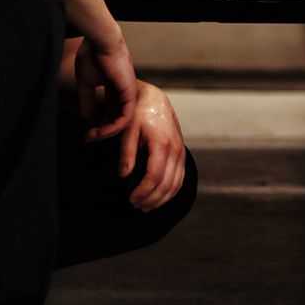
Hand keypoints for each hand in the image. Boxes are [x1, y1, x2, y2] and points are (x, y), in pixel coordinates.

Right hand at [75, 28, 137, 141]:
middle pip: (117, 118)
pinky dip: (113, 127)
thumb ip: (87, 100)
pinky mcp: (130, 93)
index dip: (99, 123)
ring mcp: (129, 93)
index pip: (111, 111)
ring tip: (93, 136)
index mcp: (115, 87)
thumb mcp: (86, 82)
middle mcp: (124, 91)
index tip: (87, 131)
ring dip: (107, 132)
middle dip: (103, 131)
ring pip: (123, 121)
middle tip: (89, 138)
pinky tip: (101, 131)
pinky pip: (126, 117)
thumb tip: (86, 116)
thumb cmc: (93, 55)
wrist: (100, 42)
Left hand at [119, 81, 186, 211]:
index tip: (130, 199)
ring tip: (146, 205)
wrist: (154, 98)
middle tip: (136, 205)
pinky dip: (171, 191)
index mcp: (162, 143)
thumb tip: (124, 175)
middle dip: (151, 199)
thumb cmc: (138, 113)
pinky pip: (180, 178)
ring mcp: (181, 151)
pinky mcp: (181, 153)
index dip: (143, 191)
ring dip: (162, 198)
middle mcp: (175, 148)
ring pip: (176, 184)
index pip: (154, 176)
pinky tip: (159, 196)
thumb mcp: (128, 130)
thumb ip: (127, 153)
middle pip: (166, 184)